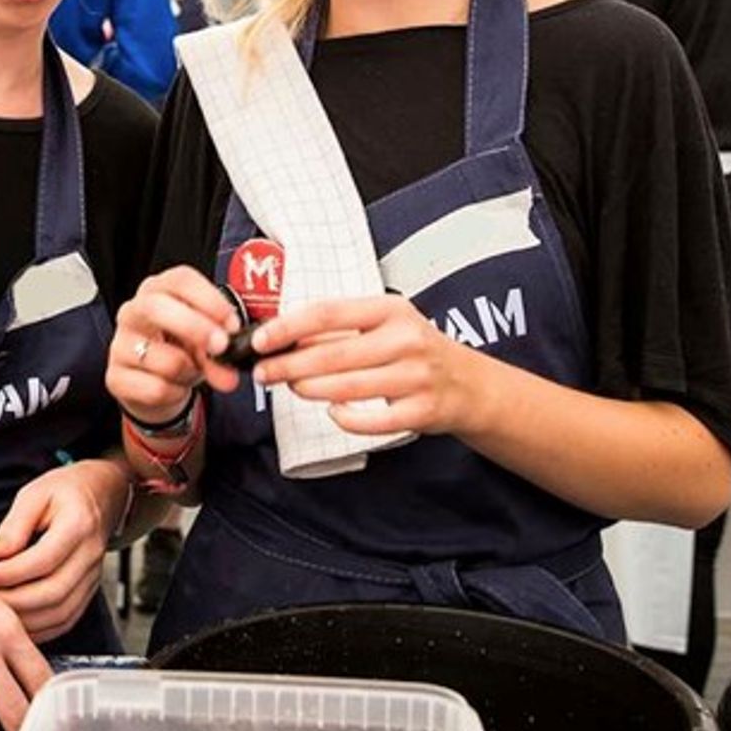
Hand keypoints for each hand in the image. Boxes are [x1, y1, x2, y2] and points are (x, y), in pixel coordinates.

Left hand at [0, 459, 126, 641]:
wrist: (101, 495)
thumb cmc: (66, 492)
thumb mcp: (35, 493)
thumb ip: (15, 524)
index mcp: (78, 525)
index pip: (44, 559)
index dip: (11, 573)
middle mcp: (90, 555)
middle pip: (54, 592)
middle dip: (15, 602)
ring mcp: (92, 577)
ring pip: (61, 613)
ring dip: (26, 619)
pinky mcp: (88, 591)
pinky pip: (67, 620)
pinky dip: (41, 628)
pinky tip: (19, 622)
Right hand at [108, 267, 240, 422]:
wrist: (154, 386)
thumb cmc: (179, 350)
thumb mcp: (203, 343)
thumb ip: (220, 353)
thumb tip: (227, 373)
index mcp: (159, 290)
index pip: (180, 280)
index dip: (208, 299)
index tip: (231, 323)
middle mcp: (134, 311)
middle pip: (157, 307)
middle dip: (194, 327)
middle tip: (221, 346)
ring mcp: (120, 343)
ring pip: (162, 357)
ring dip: (189, 371)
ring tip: (190, 372)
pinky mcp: (115, 377)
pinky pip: (156, 388)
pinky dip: (175, 393)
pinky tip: (174, 388)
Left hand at [253, 295, 489, 437]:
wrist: (469, 384)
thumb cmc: (415, 351)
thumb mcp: (385, 326)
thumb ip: (340, 331)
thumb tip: (284, 338)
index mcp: (391, 310)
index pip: (329, 313)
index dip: (290, 327)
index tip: (261, 339)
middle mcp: (405, 340)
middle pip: (333, 354)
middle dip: (289, 365)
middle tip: (263, 372)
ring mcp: (415, 376)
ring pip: (347, 387)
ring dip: (310, 389)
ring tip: (291, 387)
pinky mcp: (421, 411)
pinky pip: (373, 420)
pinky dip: (346, 418)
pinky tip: (333, 411)